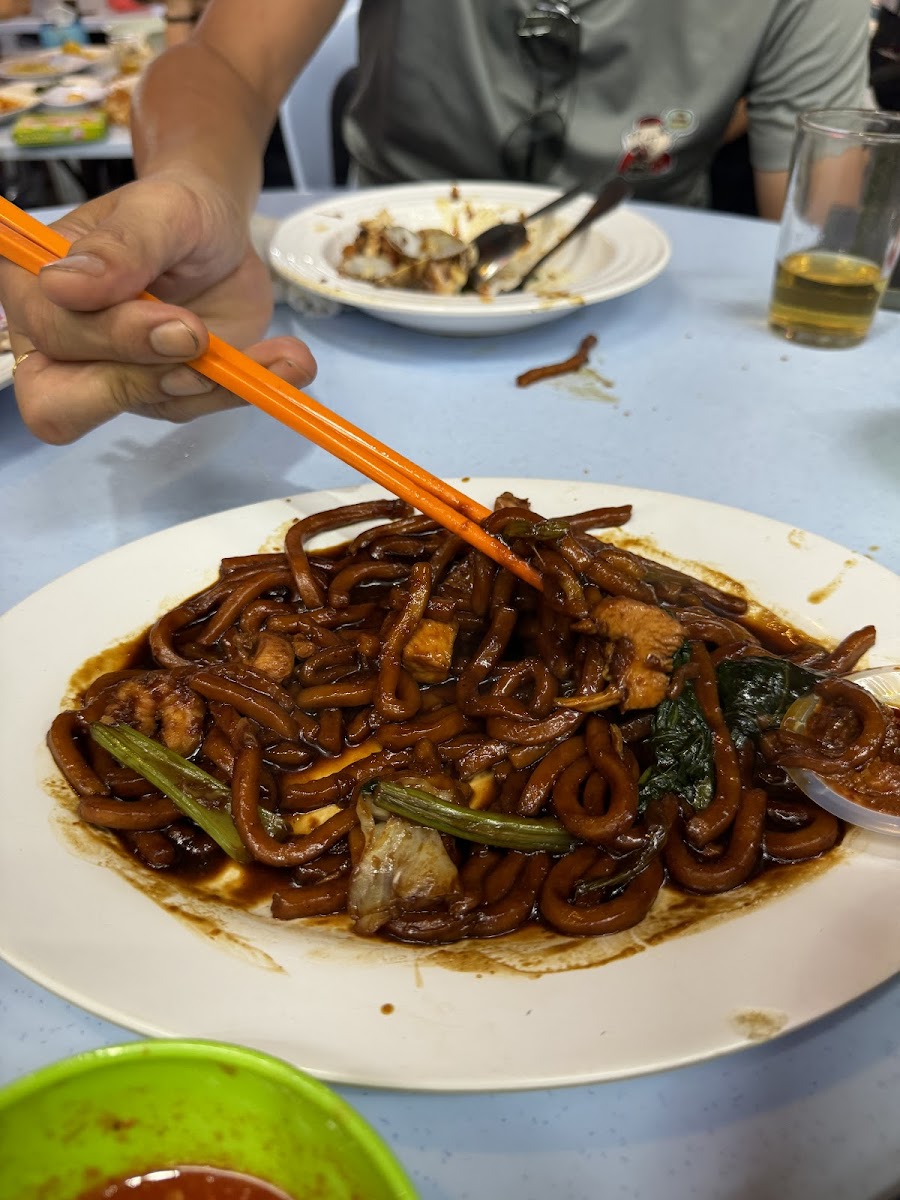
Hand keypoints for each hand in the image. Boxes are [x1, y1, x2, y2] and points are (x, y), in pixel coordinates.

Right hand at [1, 170, 316, 443]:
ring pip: (149, 407)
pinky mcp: (166, 394)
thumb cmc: (175, 209)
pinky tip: (288, 362)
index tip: (175, 322)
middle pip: (68, 400)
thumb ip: (119, 246)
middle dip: (148, 373)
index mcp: (35, 288)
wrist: (220, 227)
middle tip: (204, 340)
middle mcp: (61, 344)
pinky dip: (248, 387)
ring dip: (213, 385)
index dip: (109, 339)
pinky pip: (201, 406)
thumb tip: (62, 284)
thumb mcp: (158, 208)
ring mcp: (113, 377)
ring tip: (275, 356)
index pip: (48, 337)